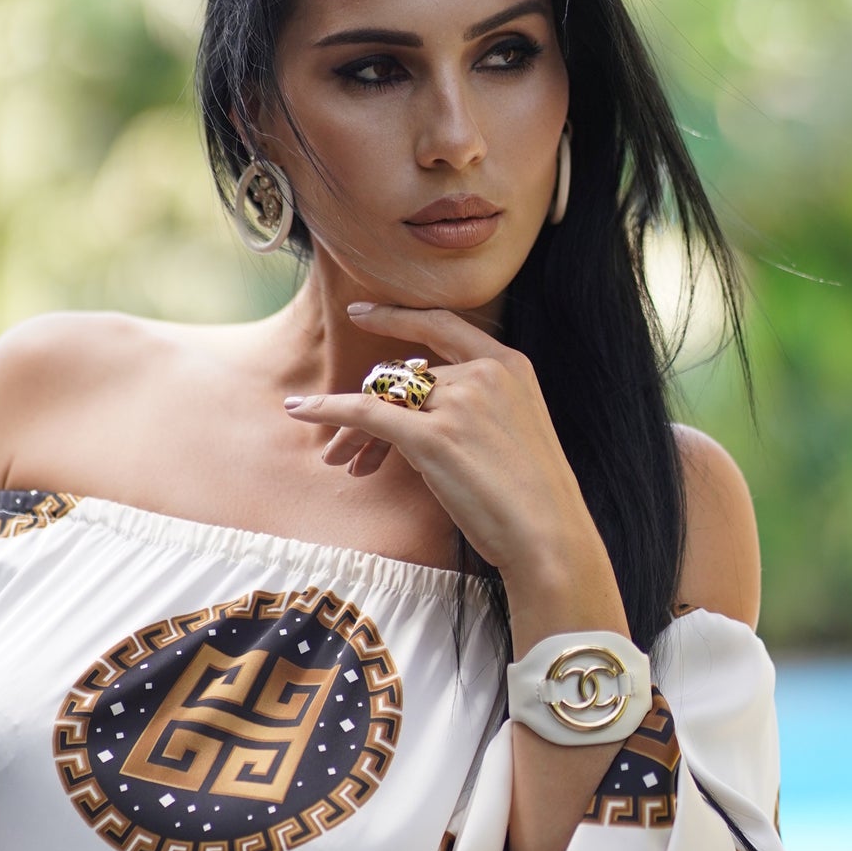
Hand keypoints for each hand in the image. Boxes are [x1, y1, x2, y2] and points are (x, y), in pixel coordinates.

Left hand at [284, 303, 627, 650]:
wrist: (549, 537)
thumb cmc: (531, 498)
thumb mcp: (513, 431)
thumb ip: (473, 408)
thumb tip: (410, 418)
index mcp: (509, 365)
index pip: (442, 325)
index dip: (397, 317)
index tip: (362, 313)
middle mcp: (483, 373)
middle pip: (403, 378)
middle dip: (370, 411)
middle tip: (348, 451)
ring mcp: (459, 402)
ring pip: (383, 399)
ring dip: (355, 430)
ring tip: (343, 461)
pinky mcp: (434, 436)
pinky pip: (366, 412)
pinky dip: (328, 408)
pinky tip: (302, 409)